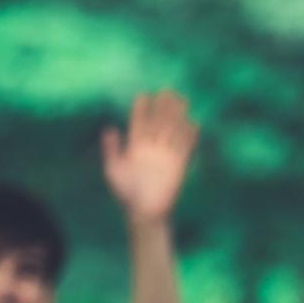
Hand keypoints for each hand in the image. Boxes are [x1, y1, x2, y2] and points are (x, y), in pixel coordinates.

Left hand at [101, 89, 198, 222]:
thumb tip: (110, 129)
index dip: (142, 109)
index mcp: (135, 146)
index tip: (144, 95)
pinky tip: (193, 124)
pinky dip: (189, 136)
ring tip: (183, 100)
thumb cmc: (126, 193)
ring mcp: (165, 155)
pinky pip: (185, 147)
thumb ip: (111, 150)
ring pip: (172, 130)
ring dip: (177, 116)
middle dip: (163, 107)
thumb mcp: (113, 170)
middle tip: (168, 91)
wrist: (144, 211)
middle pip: (159, 122)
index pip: (140, 122)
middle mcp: (152, 147)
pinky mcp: (178, 165)